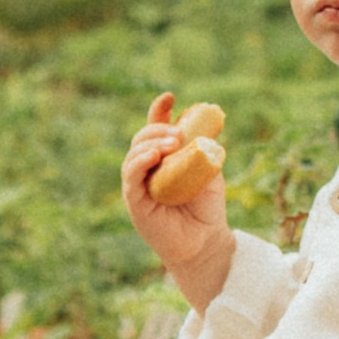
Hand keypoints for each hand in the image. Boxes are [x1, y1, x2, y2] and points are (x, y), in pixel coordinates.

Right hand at [122, 92, 234, 308]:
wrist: (205, 242)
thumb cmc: (207, 208)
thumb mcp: (207, 171)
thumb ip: (200, 148)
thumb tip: (202, 122)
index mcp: (163, 159)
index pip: (155, 129)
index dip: (159, 110)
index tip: (170, 96)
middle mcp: (147, 170)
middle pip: (142, 139)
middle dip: (157, 128)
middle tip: (178, 132)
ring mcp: (138, 186)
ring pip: (134, 155)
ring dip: (150, 143)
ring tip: (171, 142)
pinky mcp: (135, 202)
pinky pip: (131, 177)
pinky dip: (139, 162)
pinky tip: (153, 155)